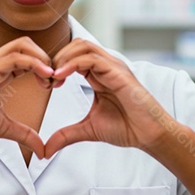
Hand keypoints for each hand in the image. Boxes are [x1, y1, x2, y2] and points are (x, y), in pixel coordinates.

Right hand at [0, 36, 53, 158]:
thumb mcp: (4, 128)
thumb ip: (25, 135)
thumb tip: (42, 150)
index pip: (28, 55)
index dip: (46, 66)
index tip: (56, 84)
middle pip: (27, 44)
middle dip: (47, 57)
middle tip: (57, 79)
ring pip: (23, 45)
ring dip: (43, 58)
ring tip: (52, 77)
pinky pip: (14, 58)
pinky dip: (34, 63)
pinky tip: (45, 76)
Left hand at [44, 39, 180, 157]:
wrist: (149, 135)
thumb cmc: (127, 128)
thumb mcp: (88, 130)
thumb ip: (66, 135)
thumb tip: (46, 150)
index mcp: (99, 75)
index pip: (73, 56)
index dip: (56, 66)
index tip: (46, 85)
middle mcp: (106, 67)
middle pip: (76, 45)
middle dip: (57, 58)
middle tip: (47, 79)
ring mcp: (113, 67)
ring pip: (83, 46)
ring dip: (63, 58)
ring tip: (54, 77)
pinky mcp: (118, 72)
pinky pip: (92, 58)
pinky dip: (73, 63)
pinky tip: (62, 77)